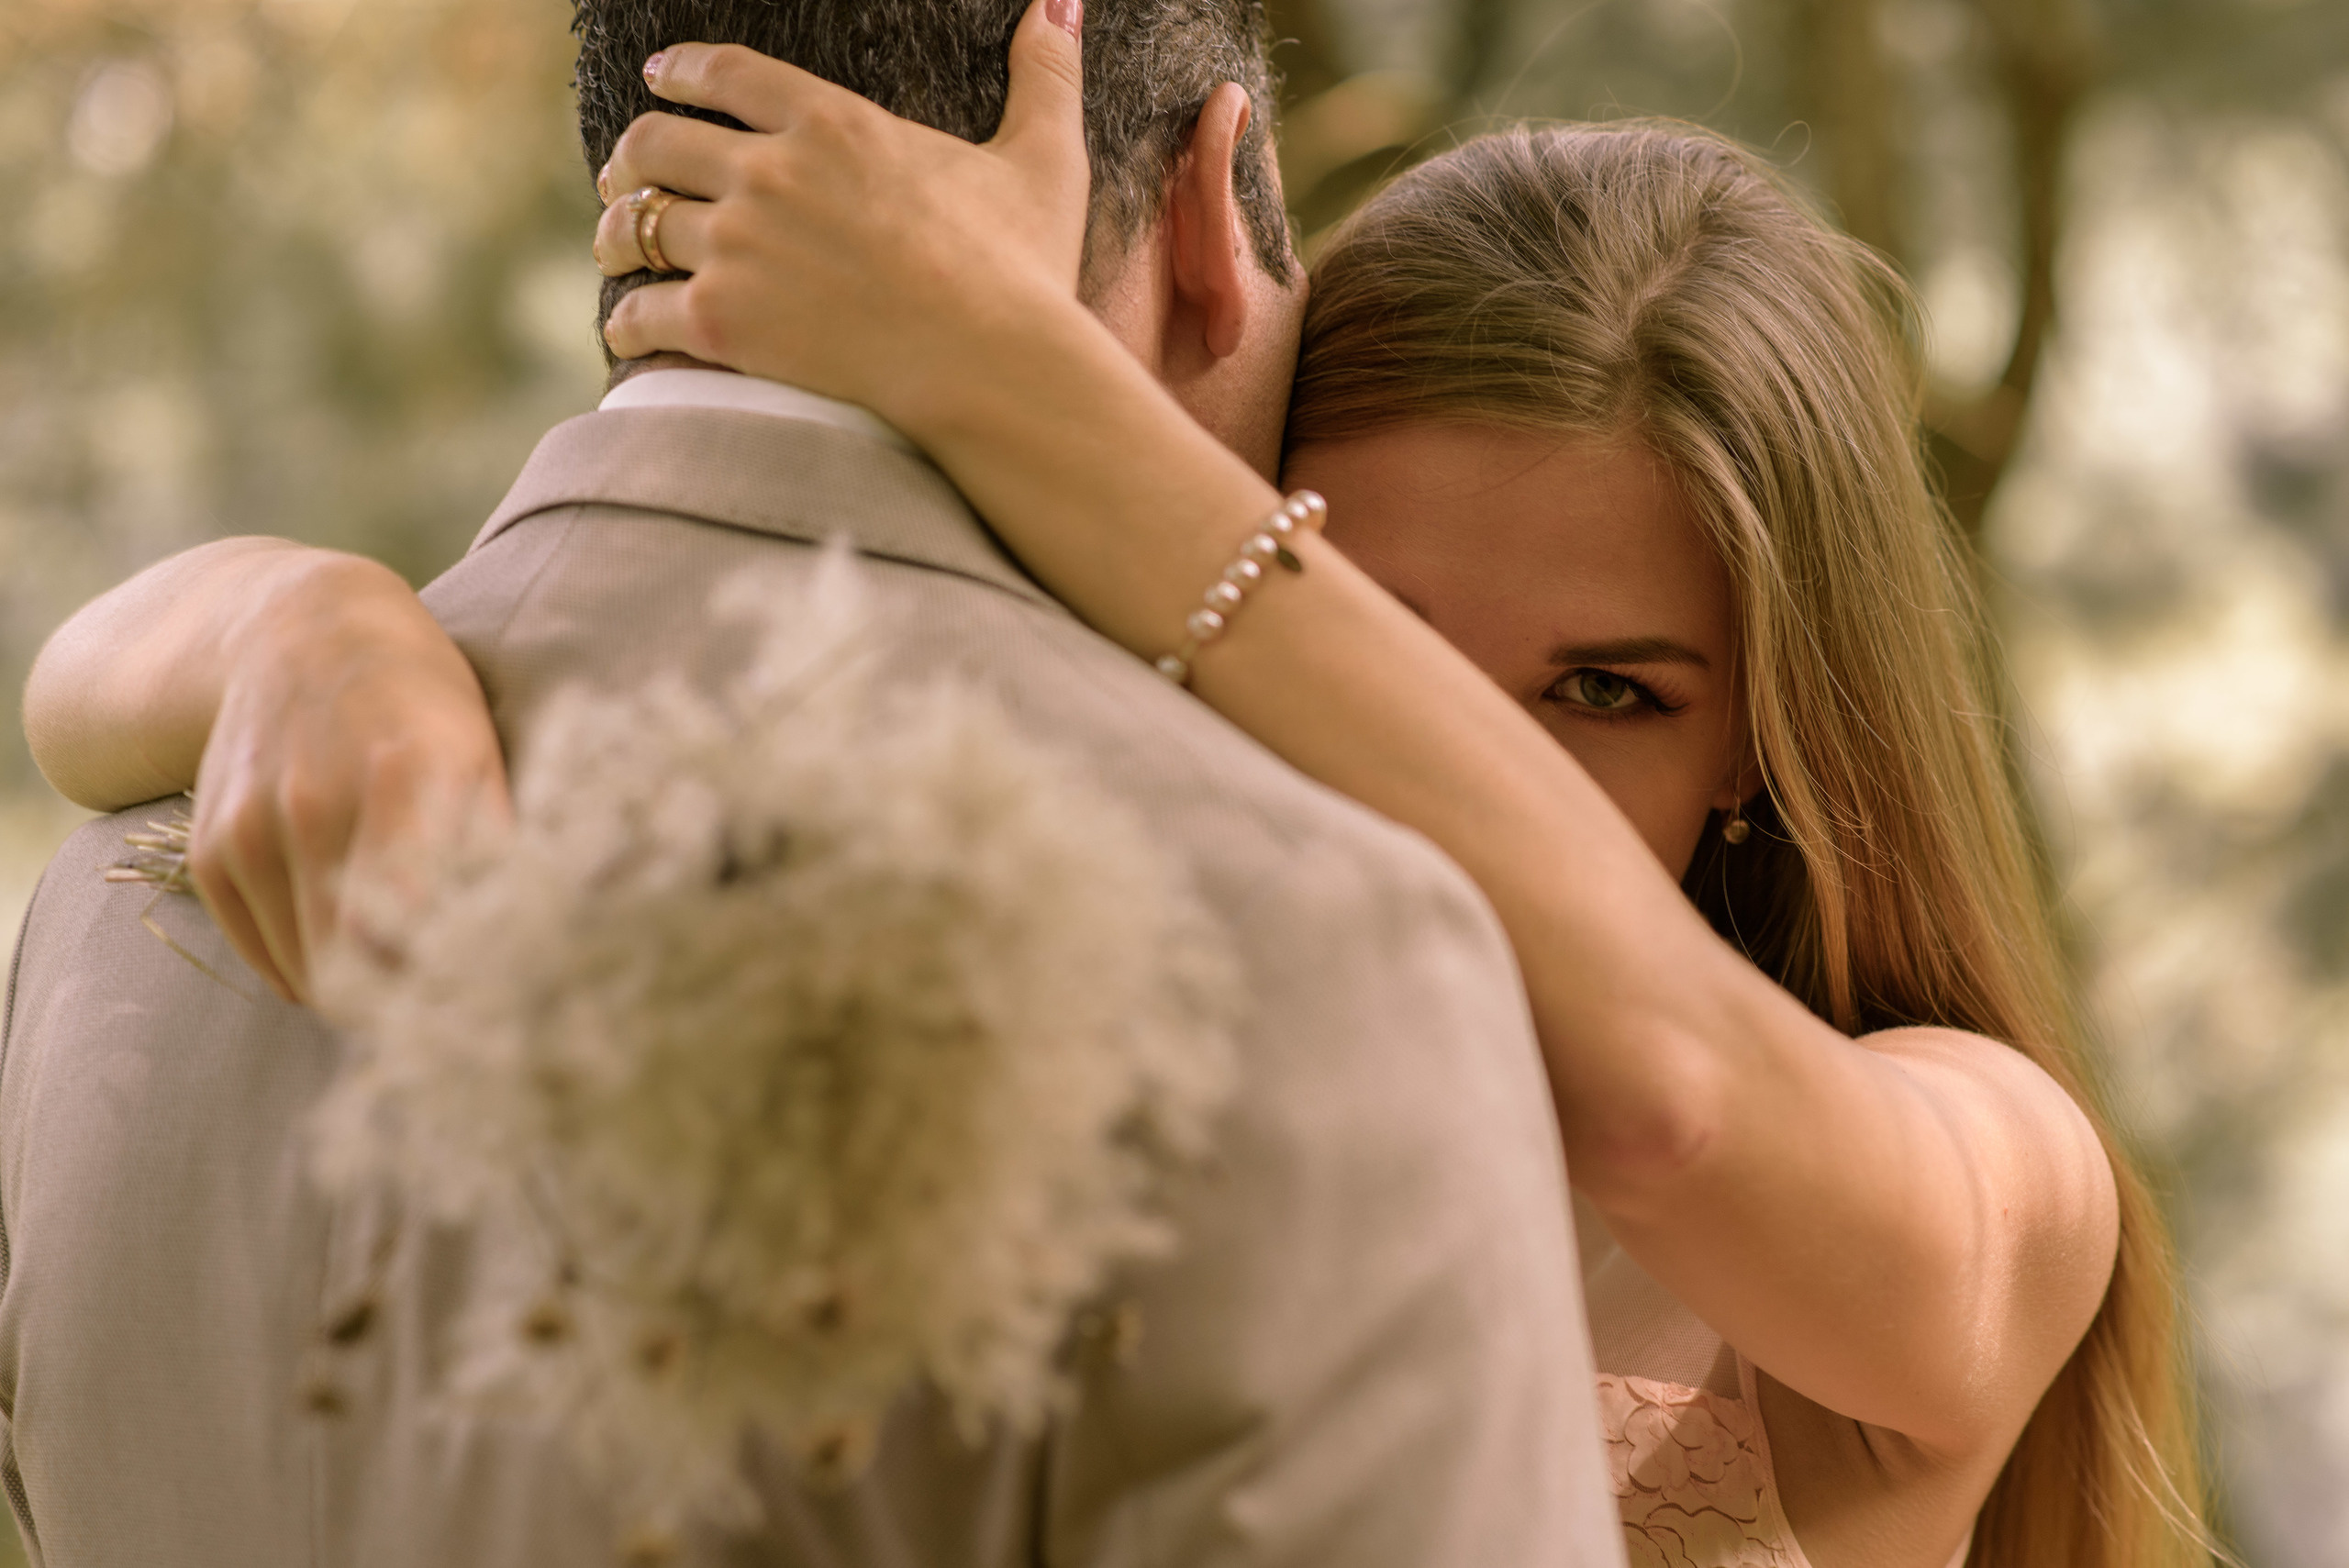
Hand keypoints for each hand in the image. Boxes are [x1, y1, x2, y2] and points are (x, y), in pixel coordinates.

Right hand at [187, 556, 509, 1005]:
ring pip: (308, 974)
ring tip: (405, 963)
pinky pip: (264, 956)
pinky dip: (308, 966)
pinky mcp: (213, 851)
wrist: (298, 630)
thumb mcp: (479, 750)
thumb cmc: (417, 694)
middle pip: (357, 970)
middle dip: (408, 1000)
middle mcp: (316, 808)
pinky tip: (349, 937)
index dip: (451, 981)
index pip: (417, 933)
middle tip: (452, 997)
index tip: (487, 993)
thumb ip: (494, 841)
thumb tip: (532, 938)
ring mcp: (254, 830)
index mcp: (404, 779)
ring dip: (358, 987)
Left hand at [592, 0, 1089, 435]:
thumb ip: (1043, 77)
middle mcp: (768, 172)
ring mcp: (738, 247)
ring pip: (638, 225)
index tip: (660, 80)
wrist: (990, 364)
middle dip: (629, 156)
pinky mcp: (723, 322)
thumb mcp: (1042, 161)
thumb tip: (1063, 3)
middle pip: (658, 143)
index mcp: (830, 121)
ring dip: (615, 233)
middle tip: (619, 175)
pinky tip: (627, 328)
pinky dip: (627, 319)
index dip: (681, 72)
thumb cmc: (1020, 269)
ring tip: (614, 243)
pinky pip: (642, 311)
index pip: (725, 73)